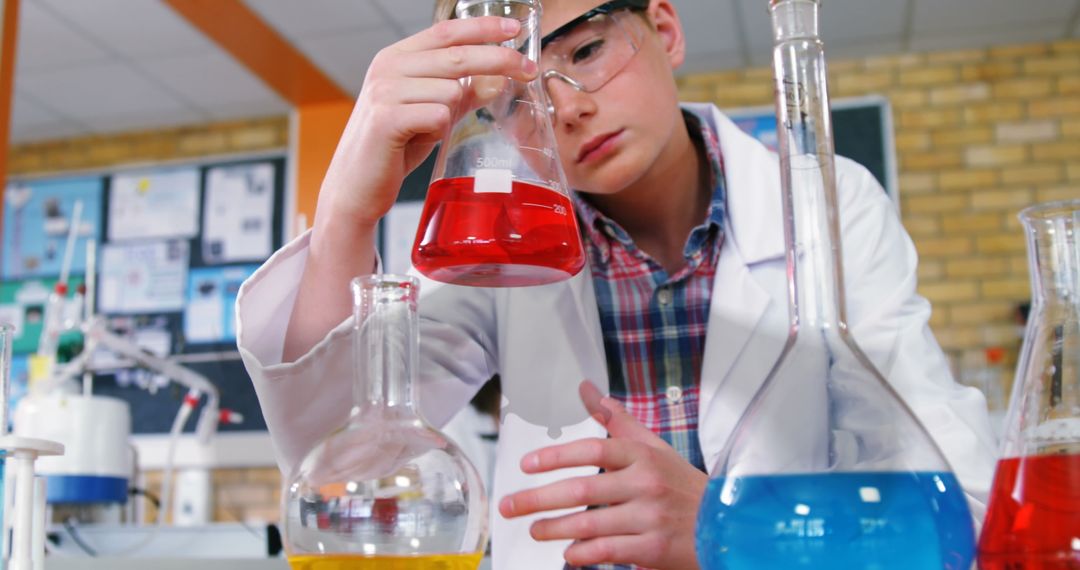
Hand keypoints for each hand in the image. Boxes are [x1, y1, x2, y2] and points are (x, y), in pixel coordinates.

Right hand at [317, 16, 539, 229]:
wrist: (356, 186)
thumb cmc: (391, 148)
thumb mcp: (430, 114)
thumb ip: (459, 94)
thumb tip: (497, 79)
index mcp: (396, 58)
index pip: (446, 31)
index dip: (483, 27)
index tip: (515, 30)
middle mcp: (387, 67)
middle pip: (457, 54)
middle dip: (499, 60)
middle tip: (529, 70)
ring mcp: (385, 91)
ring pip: (451, 90)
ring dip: (449, 114)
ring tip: (425, 132)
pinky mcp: (387, 119)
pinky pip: (438, 115)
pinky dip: (437, 130)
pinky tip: (416, 141)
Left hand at [499, 381, 706, 568]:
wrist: (723, 523)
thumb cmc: (682, 484)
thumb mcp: (654, 447)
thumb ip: (618, 421)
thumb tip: (587, 390)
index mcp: (642, 455)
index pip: (593, 449)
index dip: (556, 456)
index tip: (528, 464)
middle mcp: (645, 483)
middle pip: (582, 489)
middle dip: (539, 498)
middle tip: (511, 505)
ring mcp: (649, 517)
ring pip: (590, 523)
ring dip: (554, 528)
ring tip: (533, 529)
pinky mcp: (653, 548)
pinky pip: (607, 550)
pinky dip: (582, 552)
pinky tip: (567, 552)